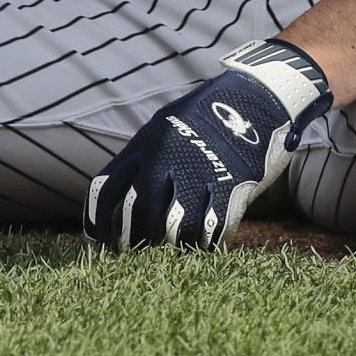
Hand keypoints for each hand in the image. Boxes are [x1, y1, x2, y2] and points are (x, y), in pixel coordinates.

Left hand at [84, 40, 331, 249]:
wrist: (255, 98)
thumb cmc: (206, 117)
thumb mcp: (164, 128)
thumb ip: (142, 160)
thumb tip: (119, 199)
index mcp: (144, 145)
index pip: (106, 192)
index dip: (100, 224)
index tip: (102, 244)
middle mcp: (164, 161)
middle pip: (138, 216)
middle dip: (134, 242)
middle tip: (137, 257)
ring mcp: (196, 176)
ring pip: (172, 229)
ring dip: (170, 247)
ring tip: (170, 256)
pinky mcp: (228, 189)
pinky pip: (210, 230)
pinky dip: (204, 244)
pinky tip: (201, 247)